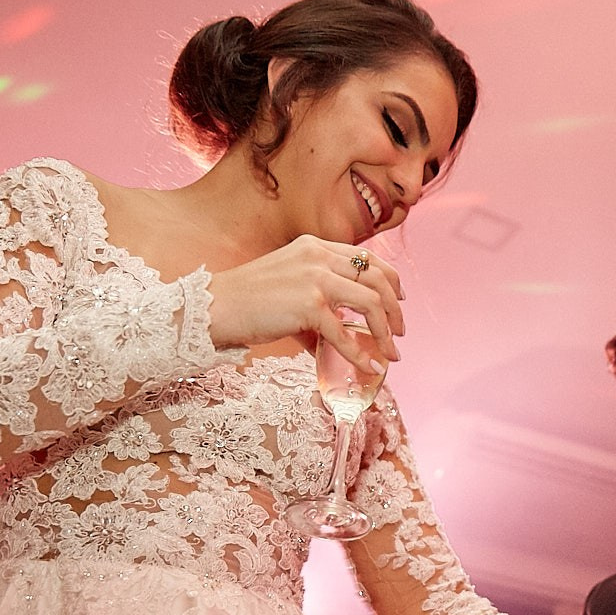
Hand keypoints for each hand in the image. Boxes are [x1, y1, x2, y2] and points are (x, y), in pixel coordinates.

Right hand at [205, 235, 406, 368]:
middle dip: (395, 307)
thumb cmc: (248, 301)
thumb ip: (319, 299)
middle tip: (400, 331)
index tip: (399, 298)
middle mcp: (318, 256)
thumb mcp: (288, 283)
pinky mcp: (308, 306)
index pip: (366, 257)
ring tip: (390, 351)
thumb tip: (342, 332)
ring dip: (386, 331)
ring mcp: (315, 279)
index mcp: (315, 246)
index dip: (390, 278)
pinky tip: (369, 368)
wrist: (215, 306)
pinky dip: (361, 355)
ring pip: (370, 302)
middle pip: (377, 278)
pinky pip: (346, 334)